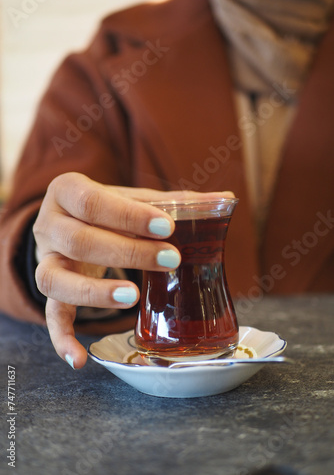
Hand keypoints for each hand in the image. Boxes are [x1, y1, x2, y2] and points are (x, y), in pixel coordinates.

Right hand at [33, 172, 233, 367]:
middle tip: (170, 260)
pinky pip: (50, 315)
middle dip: (126, 252)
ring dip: (93, 291)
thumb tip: (225, 198)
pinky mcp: (50, 290)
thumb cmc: (110, 210)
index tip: (167, 227)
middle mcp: (48, 225)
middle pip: (78, 241)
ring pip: (54, 279)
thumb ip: (173, 200)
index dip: (128, 216)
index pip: (91, 201)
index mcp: (66, 191)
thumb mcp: (134, 198)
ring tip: (133, 297)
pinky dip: (61, 339)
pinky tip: (82, 360)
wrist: (74, 220)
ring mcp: (44, 259)